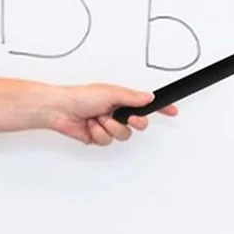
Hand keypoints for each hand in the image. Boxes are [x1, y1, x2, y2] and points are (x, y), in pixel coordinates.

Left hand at [46, 84, 177, 144]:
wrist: (60, 109)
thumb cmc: (81, 96)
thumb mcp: (110, 93)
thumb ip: (132, 98)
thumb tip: (148, 97)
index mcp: (121, 99)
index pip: (145, 104)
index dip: (160, 109)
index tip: (173, 111)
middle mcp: (116, 112)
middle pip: (138, 124)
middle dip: (134, 122)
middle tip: (128, 118)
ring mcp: (108, 125)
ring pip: (123, 135)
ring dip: (110, 127)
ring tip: (99, 117)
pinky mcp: (98, 136)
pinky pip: (107, 141)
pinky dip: (99, 133)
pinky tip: (91, 125)